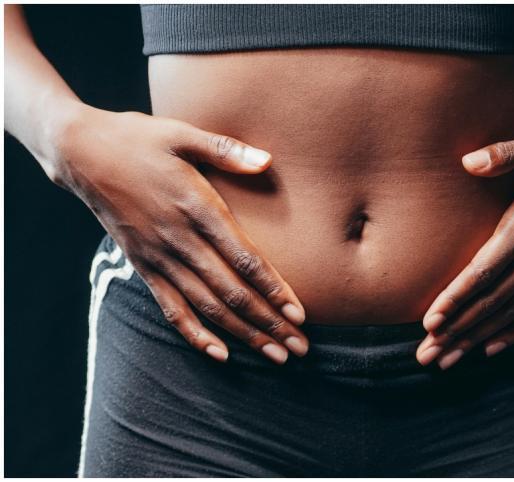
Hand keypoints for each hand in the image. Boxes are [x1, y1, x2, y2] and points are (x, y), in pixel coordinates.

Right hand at [52, 105, 308, 363]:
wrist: (79, 152)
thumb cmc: (138, 138)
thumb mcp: (182, 134)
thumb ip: (226, 149)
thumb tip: (268, 161)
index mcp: (196, 206)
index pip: (244, 258)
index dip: (273, 289)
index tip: (299, 314)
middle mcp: (179, 239)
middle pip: (231, 292)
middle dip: (268, 323)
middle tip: (299, 348)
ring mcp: (159, 257)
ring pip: (207, 306)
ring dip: (243, 334)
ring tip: (275, 356)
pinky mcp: (142, 266)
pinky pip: (170, 308)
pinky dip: (194, 334)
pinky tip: (220, 354)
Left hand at [415, 117, 513, 368]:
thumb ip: (504, 154)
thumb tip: (466, 161)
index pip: (487, 270)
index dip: (457, 297)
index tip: (431, 322)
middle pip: (494, 300)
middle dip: (457, 330)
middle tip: (426, 355)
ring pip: (512, 311)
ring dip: (478, 337)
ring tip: (448, 360)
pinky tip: (492, 347)